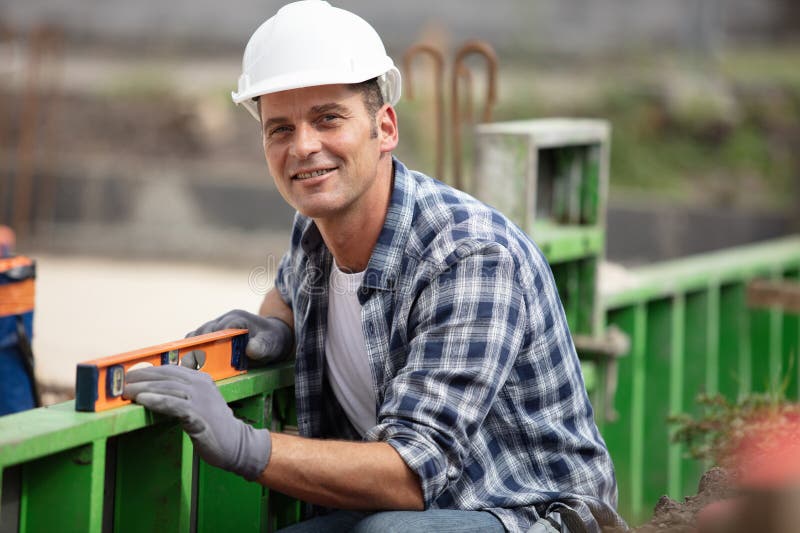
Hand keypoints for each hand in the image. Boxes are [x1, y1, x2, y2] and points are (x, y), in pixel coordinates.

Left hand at [123, 364, 270, 480]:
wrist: (236, 444)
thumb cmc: (214, 426)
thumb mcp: (200, 404)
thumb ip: (183, 394)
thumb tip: (156, 390)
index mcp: (201, 379)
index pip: (170, 369)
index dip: (148, 371)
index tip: (130, 375)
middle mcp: (201, 384)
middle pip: (166, 375)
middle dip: (141, 377)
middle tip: (122, 383)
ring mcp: (201, 398)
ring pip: (167, 387)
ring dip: (143, 388)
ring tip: (126, 392)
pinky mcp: (198, 414)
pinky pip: (173, 404)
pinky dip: (156, 400)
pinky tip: (142, 400)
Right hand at [187, 309, 292, 364]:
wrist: (270, 337)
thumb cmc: (271, 339)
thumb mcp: (271, 343)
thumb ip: (262, 346)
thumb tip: (250, 350)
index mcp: (238, 319)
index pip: (223, 327)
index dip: (215, 339)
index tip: (208, 354)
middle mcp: (223, 320)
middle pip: (204, 331)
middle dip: (198, 347)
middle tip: (193, 365)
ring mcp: (214, 328)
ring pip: (196, 336)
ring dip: (190, 350)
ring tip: (187, 367)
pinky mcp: (209, 336)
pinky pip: (195, 342)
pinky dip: (189, 351)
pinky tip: (188, 365)